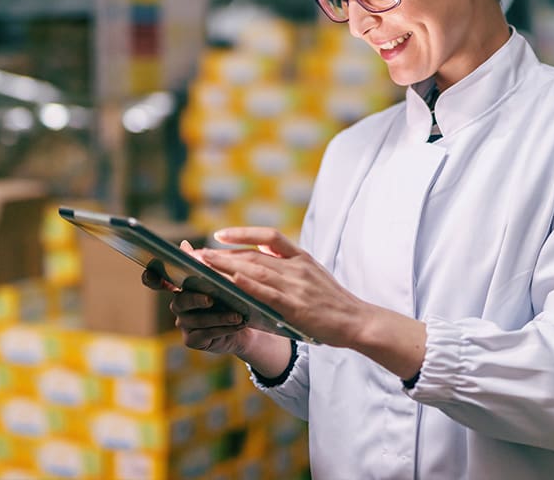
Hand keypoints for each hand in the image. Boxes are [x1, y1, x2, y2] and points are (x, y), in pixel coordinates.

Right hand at [141, 240, 252, 355]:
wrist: (244, 323)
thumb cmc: (230, 297)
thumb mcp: (221, 279)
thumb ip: (203, 264)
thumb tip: (184, 245)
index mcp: (181, 287)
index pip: (158, 281)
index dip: (151, 278)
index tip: (151, 273)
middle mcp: (179, 305)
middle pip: (180, 302)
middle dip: (196, 299)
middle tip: (211, 298)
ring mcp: (184, 324)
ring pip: (197, 320)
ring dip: (219, 317)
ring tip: (237, 315)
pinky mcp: (193, 340)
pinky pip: (206, 334)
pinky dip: (223, 329)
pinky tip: (238, 324)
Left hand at [198, 227, 369, 347]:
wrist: (357, 321)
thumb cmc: (333, 302)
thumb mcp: (314, 274)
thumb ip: (291, 267)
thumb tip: (263, 262)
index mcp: (301, 258)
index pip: (268, 236)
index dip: (242, 233)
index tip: (220, 235)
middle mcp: (297, 267)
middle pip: (253, 255)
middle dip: (222, 254)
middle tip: (197, 254)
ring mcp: (296, 286)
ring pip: (255, 271)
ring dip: (226, 266)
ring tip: (202, 265)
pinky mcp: (295, 306)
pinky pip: (267, 293)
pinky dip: (248, 285)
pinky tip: (230, 281)